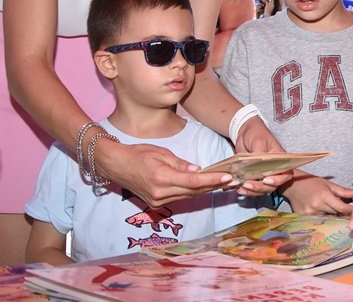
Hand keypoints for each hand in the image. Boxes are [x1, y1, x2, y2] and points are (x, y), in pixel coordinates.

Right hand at [98, 141, 235, 207]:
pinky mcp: (156, 204)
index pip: (193, 182)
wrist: (115, 165)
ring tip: (223, 183)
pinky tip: (204, 187)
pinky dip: (192, 192)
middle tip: (232, 180)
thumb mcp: (161, 154)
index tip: (228, 177)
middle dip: (214, 186)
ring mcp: (157, 201)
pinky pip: (179, 198)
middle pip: (193, 191)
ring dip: (205, 190)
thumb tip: (198, 171)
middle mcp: (160, 193)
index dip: (212, 180)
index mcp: (162, 178)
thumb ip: (181, 164)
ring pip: (188, 196)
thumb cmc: (137, 154)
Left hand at [234, 118, 291, 195]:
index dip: (278, 180)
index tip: (266, 180)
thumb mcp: (259, 141)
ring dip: (252, 191)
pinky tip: (237, 189)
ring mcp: (263, 174)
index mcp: (280, 160)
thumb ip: (260, 153)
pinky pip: (252, 188)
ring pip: (262, 189)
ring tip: (241, 188)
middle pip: (272, 185)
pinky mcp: (253, 176)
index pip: (285, 174)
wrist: (244, 132)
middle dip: (260, 187)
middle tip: (248, 184)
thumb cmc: (256, 133)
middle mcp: (273, 169)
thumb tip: (258, 164)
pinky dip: (245, 190)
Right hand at [279, 173, 352, 214]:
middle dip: (340, 212)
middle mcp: (317, 206)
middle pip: (335, 214)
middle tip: (343, 209)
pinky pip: (318, 220)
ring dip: (331, 215)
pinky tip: (322, 212)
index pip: (341, 208)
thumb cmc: (312, 183)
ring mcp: (309, 213)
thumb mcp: (328, 184)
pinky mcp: (303, 218)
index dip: (349, 211)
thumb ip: (342, 191)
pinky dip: (322, 217)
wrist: (293, 185)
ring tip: (329, 209)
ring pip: (327, 218)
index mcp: (324, 196)